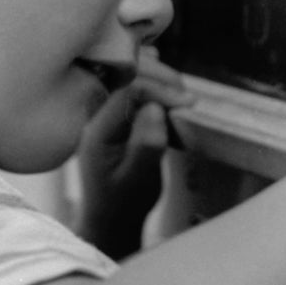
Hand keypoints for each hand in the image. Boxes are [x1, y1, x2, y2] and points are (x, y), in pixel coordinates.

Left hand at [75, 49, 194, 257]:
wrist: (109, 222)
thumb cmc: (125, 205)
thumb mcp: (139, 180)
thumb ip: (146, 144)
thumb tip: (156, 107)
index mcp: (98, 131)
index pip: (128, 91)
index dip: (160, 90)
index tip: (187, 104)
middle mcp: (96, 117)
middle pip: (127, 78)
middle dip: (161, 80)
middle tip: (189, 97)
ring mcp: (103, 115)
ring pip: (128, 79)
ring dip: (157, 79)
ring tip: (181, 90)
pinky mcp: (113, 118)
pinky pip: (128, 87)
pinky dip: (146, 77)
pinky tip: (157, 62)